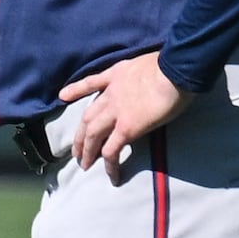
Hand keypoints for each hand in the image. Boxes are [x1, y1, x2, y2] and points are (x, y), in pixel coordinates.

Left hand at [57, 52, 189, 171]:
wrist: (175, 69)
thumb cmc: (172, 63)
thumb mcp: (148, 61)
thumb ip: (143, 73)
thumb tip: (153, 79)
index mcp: (116, 74)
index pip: (92, 83)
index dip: (76, 90)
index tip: (63, 96)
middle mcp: (110, 94)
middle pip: (88, 117)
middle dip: (80, 135)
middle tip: (76, 150)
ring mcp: (116, 112)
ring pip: (93, 135)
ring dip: (87, 151)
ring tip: (84, 165)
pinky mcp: (126, 128)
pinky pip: (113, 150)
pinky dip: (111, 165)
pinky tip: (112, 176)